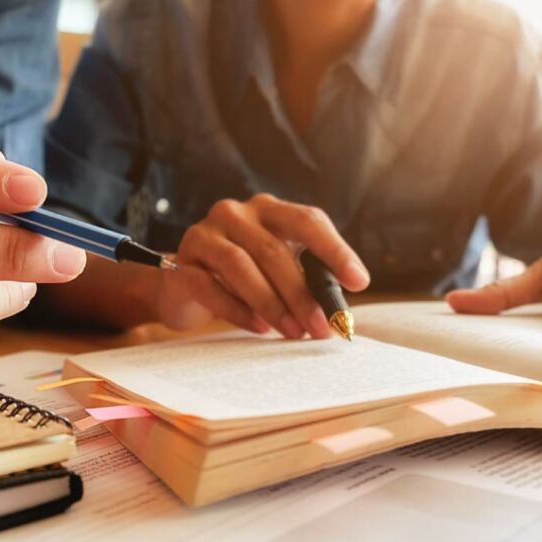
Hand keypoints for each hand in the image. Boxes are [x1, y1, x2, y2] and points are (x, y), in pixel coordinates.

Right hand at [154, 194, 369, 338]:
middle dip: (301, 294)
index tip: (359, 282)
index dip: (335, 250)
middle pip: (274, 250)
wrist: (185, 286)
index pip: (307, 220)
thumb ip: (307, 280)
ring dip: (271, 303)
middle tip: (320, 327)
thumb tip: (339, 312)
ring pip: (241, 266)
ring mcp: (204, 235)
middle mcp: (235, 213)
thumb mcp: (278, 272)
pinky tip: (259, 328)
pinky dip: (238, 311)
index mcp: (268, 210)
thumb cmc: (243, 279)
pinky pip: (211, 287)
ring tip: (293, 332)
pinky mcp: (182, 264)